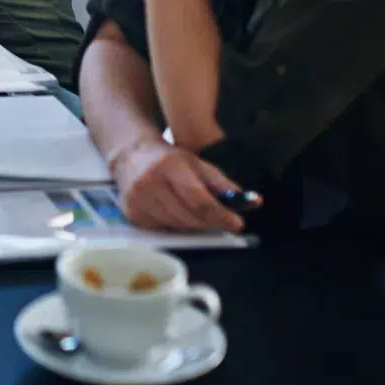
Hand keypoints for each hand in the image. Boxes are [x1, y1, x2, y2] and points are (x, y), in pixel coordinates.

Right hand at [111, 139, 249, 233]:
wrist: (130, 155)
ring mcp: (138, 200)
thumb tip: (255, 201)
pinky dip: (176, 226)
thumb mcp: (197, 164)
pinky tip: (177, 214)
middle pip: (189, 217)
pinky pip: (163, 230)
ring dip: (194, 226)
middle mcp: (150, 183)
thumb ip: (223, 184)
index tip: (237, 223)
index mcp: (170, 166)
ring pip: (177, 226)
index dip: (220, 215)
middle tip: (223, 222)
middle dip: (211, 223)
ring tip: (198, 216)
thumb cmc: (170, 160)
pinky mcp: (132, 214)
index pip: (199, 200)